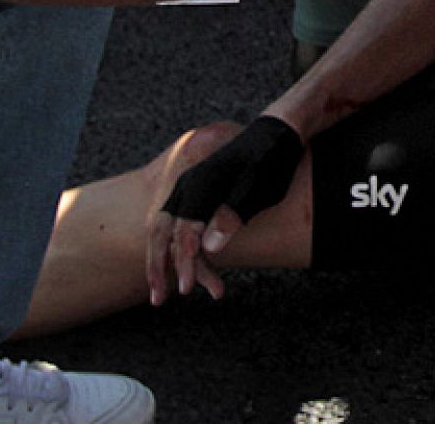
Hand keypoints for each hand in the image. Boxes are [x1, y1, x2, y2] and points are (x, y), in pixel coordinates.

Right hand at [146, 116, 304, 304]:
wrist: (277, 134)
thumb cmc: (271, 162)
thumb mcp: (259, 188)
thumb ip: (233, 215)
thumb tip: (207, 246)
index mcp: (202, 184)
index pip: (185, 231)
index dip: (185, 262)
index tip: (187, 289)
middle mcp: (189, 186)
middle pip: (162, 230)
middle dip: (157, 267)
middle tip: (158, 300)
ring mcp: (190, 189)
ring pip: (165, 229)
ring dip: (161, 261)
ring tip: (161, 293)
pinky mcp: (197, 194)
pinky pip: (177, 224)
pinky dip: (174, 249)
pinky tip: (183, 268)